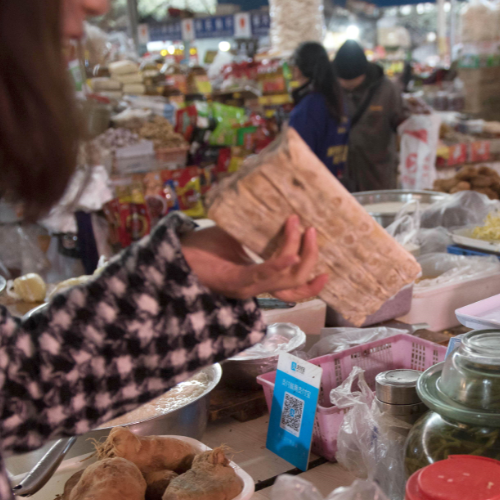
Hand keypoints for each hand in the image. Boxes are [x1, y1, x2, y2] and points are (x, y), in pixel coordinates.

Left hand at [180, 215, 327, 301]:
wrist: (171, 253)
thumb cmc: (202, 246)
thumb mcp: (237, 237)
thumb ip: (258, 232)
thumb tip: (278, 208)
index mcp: (256, 281)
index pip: (291, 291)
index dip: (312, 286)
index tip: (328, 271)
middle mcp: (253, 288)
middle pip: (295, 285)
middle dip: (311, 259)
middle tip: (313, 232)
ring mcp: (244, 287)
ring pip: (284, 279)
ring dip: (299, 253)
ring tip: (300, 227)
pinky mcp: (232, 281)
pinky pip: (262, 275)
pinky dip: (279, 264)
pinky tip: (290, 252)